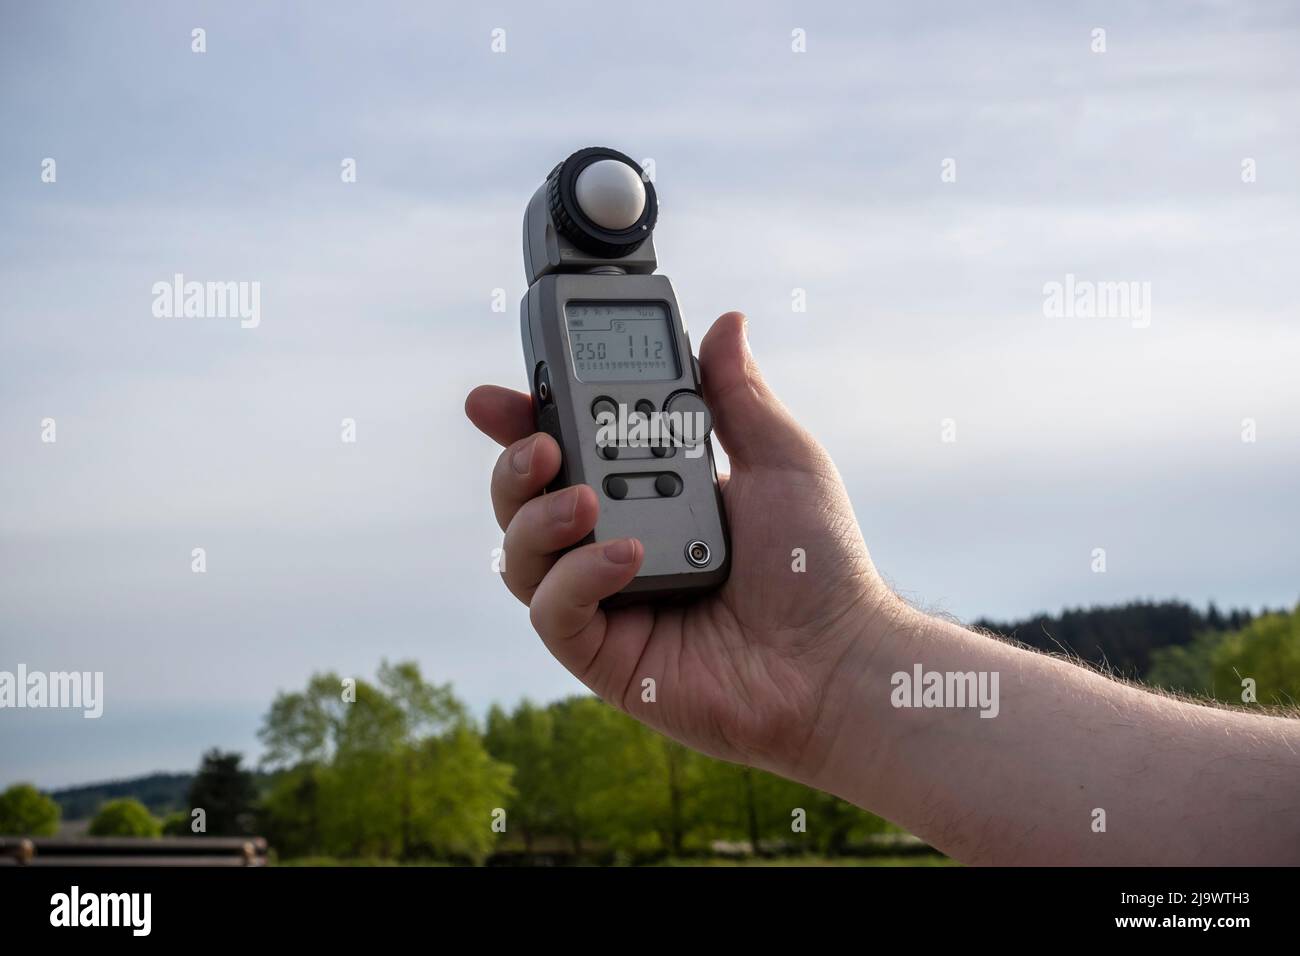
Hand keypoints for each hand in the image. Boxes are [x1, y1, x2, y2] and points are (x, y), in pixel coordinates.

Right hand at [465, 311, 893, 783]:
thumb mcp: (781, 461)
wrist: (839, 657)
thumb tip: (727, 323)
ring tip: (584, 499)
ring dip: (537, 517)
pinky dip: (577, 576)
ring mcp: (605, 602)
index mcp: (646, 496)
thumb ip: (738, 395)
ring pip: (519, 555)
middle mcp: (612, 545)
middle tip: (537, 441)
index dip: (523, 422)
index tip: (498, 396)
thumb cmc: (818, 566)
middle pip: (523, 500)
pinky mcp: (605, 656)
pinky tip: (626, 555)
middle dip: (512, 464)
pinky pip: (553, 613)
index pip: (566, 451)